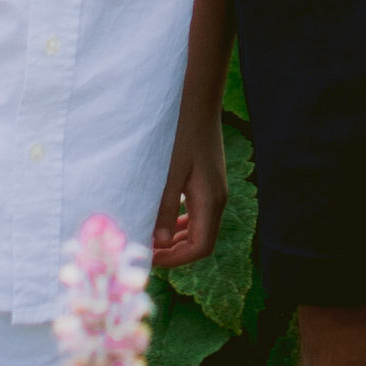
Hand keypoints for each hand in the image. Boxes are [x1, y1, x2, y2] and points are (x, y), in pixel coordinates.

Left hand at [151, 118, 227, 268]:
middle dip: (175, 252)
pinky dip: (182, 224)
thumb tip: (158, 243)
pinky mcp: (210, 183)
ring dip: (178, 239)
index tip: (151, 258)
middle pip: (201, 242)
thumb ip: (164, 209)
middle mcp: (217, 200)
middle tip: (147, 252)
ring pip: (201, 229)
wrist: (198, 106)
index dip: (176, 259)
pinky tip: (164, 219)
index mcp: (209, 202)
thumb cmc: (181, 137)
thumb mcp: (169, 174)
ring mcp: (215, 191)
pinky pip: (199, 214)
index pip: (200, 248)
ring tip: (152, 240)